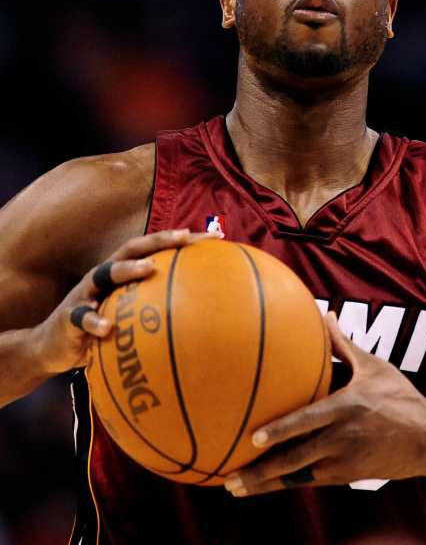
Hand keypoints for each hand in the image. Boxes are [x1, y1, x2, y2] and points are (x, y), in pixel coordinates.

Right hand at [32, 228, 219, 374]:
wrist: (50, 349)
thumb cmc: (101, 331)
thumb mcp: (128, 318)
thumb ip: (155, 312)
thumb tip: (203, 321)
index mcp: (121, 274)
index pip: (154, 250)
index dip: (182, 241)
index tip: (215, 236)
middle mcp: (103, 276)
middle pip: (131, 249)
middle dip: (159, 240)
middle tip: (184, 236)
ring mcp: (84, 294)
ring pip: (104, 273)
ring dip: (127, 269)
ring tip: (149, 268)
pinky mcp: (68, 318)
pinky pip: (81, 317)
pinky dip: (94, 322)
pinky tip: (108, 328)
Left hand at [224, 312, 425, 496]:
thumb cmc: (401, 398)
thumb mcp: (374, 367)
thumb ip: (343, 345)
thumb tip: (325, 315)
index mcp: (346, 408)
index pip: (308, 421)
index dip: (281, 431)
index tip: (253, 438)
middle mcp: (342, 438)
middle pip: (295, 459)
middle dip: (260, 471)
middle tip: (229, 478)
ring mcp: (343, 462)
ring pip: (297, 477)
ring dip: (265, 484)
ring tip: (234, 488)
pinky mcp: (347, 477)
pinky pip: (309, 481)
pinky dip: (284, 484)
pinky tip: (263, 485)